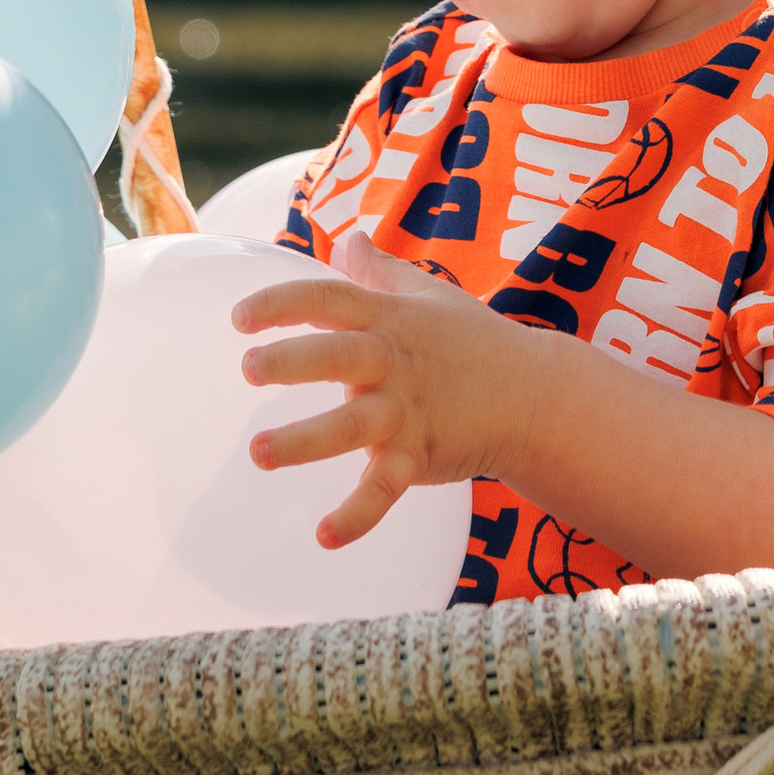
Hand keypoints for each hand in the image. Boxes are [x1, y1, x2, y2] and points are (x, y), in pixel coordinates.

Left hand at [232, 232, 530, 549]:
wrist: (534, 395)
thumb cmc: (474, 340)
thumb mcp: (429, 295)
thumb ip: (381, 272)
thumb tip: (348, 238)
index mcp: (389, 319)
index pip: (329, 299)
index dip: (282, 304)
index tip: (239, 317)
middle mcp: (392, 362)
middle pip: (337, 355)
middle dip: (292, 361)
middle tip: (248, 368)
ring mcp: (406, 412)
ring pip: (350, 426)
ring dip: (304, 441)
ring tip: (260, 453)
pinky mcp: (418, 457)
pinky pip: (384, 489)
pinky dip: (357, 515)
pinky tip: (324, 536)